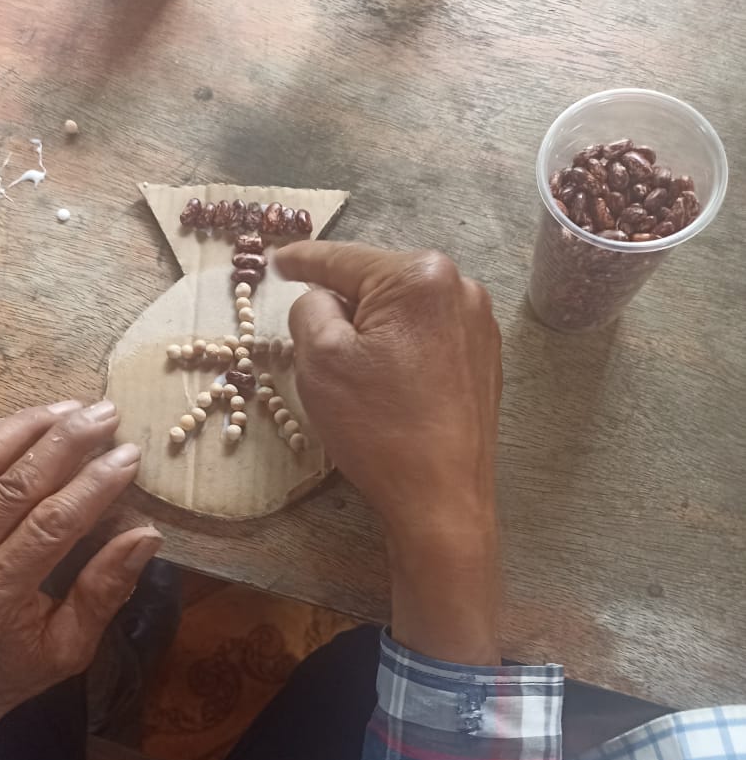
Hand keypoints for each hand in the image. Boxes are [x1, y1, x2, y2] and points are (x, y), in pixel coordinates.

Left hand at [0, 401, 161, 753]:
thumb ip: (105, 589)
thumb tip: (147, 535)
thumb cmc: (20, 666)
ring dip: (25, 427)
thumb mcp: (72, 646)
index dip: (93, 485)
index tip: (130, 454)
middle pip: (13, 485)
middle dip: (65, 442)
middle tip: (107, 413)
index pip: (50, 526)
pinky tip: (22, 420)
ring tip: (70, 407)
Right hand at [277, 243, 501, 663]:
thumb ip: (310, 309)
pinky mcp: (484, 360)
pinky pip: (427, 337)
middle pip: (378, 282)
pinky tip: (386, 385)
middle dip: (342, 304)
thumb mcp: (320, 360)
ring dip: (371, 330)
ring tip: (351, 372)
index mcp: (419, 276)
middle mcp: (459, 288)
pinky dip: (399, 350)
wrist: (442, 499)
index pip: (344, 259)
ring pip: (403, 312)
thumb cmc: (378, 428)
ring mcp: (479, 324)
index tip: (276, 261)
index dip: (301, 261)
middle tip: (312, 338)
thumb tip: (321, 298)